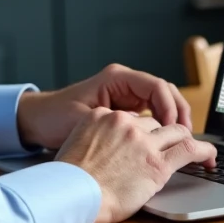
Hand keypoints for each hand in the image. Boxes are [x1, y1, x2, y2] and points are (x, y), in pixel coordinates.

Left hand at [16, 63, 193, 149]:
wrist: (38, 120)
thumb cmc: (55, 117)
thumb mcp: (83, 120)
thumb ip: (112, 124)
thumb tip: (142, 134)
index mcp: (116, 78)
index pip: (156, 86)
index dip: (169, 107)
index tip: (173, 130)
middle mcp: (124, 83)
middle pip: (165, 91)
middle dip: (178, 112)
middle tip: (185, 137)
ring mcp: (126, 95)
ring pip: (162, 102)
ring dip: (173, 120)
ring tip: (180, 142)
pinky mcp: (125, 109)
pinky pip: (152, 113)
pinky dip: (161, 126)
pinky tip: (164, 143)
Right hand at [56, 108, 216, 222]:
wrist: (72, 195)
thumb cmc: (69, 180)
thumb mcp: (75, 145)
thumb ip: (95, 140)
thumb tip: (109, 150)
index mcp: (104, 116)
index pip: (132, 117)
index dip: (141, 131)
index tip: (146, 141)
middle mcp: (126, 123)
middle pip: (154, 124)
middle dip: (164, 135)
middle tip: (171, 148)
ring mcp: (143, 142)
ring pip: (175, 132)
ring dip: (186, 139)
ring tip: (196, 150)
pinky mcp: (157, 163)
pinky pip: (189, 149)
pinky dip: (204, 150)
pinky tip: (210, 157)